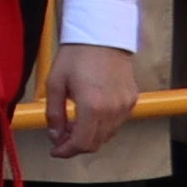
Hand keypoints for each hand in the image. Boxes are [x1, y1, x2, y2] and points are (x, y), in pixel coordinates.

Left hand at [43, 41, 145, 158]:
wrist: (102, 35)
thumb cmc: (76, 55)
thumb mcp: (55, 84)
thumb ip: (54, 114)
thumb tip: (55, 136)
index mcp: (92, 107)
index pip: (82, 143)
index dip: (67, 151)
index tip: (56, 151)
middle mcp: (113, 109)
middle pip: (96, 143)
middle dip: (76, 146)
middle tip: (61, 139)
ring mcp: (126, 105)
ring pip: (108, 135)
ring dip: (90, 136)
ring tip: (73, 125)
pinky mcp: (132, 99)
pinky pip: (117, 122)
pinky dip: (103, 126)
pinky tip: (89, 116)